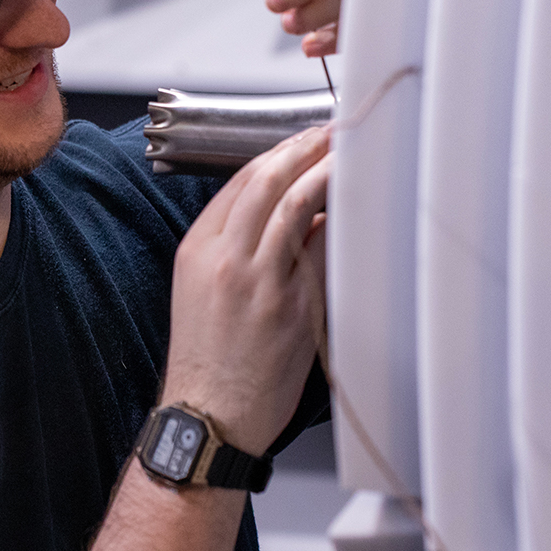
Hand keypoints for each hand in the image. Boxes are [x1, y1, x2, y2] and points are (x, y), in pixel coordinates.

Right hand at [160, 126, 330, 455]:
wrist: (210, 416)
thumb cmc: (207, 360)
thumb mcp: (199, 289)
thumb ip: (234, 247)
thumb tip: (286, 211)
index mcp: (197, 251)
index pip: (239, 181)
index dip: (276, 153)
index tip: (302, 142)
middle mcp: (226, 260)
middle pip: (268, 181)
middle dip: (304, 149)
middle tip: (331, 134)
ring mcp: (262, 283)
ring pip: (297, 206)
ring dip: (327, 174)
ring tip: (348, 156)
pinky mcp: (294, 308)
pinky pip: (322, 251)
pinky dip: (338, 225)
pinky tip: (353, 211)